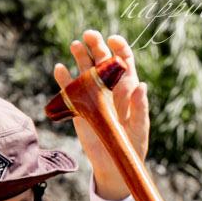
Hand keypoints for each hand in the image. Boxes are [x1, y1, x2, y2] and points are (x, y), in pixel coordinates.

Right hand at [52, 30, 148, 200]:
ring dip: (80, 56)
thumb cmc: (132, 146)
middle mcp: (109, 87)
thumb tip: (141, 86)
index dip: (119, 47)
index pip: (124, 60)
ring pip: (85, 70)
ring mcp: (92, 95)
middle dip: (96, 45)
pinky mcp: (79, 107)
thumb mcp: (139, 128)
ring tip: (75, 46)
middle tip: (89, 36)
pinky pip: (70, 90)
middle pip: (102, 59)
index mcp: (127, 88)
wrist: (113, 164)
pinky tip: (60, 69)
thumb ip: (140, 107)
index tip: (112, 40)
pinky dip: (64, 79)